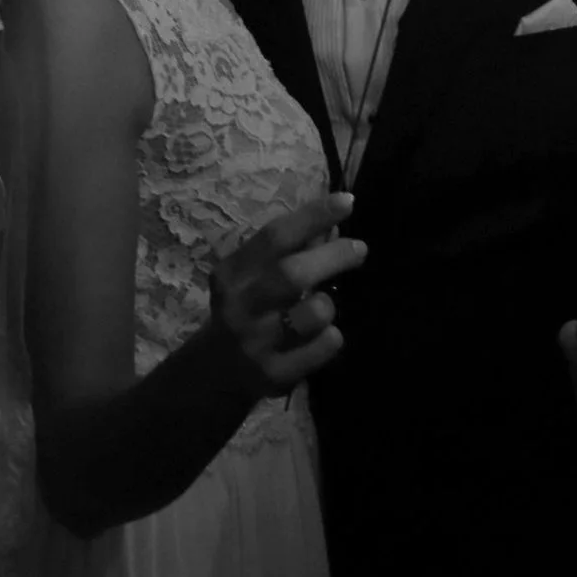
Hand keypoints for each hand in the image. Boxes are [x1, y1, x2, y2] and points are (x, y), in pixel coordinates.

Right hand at [207, 191, 367, 397]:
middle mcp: (240, 306)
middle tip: (359, 248)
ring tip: (323, 307)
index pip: (274, 237)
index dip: (313, 217)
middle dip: (332, 257)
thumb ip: (287, 251)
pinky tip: (322, 336)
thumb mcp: (252, 277)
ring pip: (313, 314)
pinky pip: (323, 347)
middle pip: (292, 274)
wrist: (216, 371)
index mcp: (232, 273)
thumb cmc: (246, 309)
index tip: (347, 202)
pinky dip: (331, 337)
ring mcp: (256, 342)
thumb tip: (334, 223)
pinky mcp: (273, 374)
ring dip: (328, 305)